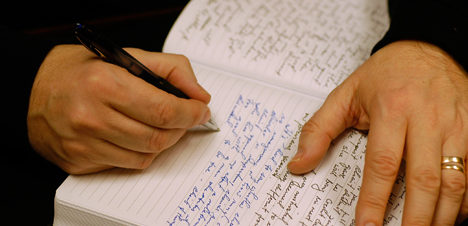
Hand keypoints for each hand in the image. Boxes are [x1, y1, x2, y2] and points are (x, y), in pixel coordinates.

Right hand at [28, 45, 210, 173]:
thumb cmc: (81, 71)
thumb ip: (171, 69)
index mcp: (105, 84)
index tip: (201, 111)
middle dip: (181, 129)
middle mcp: (91, 117)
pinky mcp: (79, 162)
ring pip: (146, 156)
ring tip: (160, 125)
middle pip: (158, 137)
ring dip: (163, 142)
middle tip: (184, 118)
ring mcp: (83, 144)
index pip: (163, 110)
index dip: (190, 113)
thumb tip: (200, 96)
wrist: (32, 92)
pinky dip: (141, 153)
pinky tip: (136, 136)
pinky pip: (127, 165)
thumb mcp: (126, 55)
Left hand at [287, 40, 467, 224]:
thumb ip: (318, 130)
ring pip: (455, 179)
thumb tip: (298, 164)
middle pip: (423, 178)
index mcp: (391, 108)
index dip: (374, 200)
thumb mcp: (345, 95)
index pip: (382, 164)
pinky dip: (467, 197)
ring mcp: (456, 124)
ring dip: (442, 213)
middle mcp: (427, 118)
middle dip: (415, 217)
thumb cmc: (386, 74)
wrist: (427, 48)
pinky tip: (453, 213)